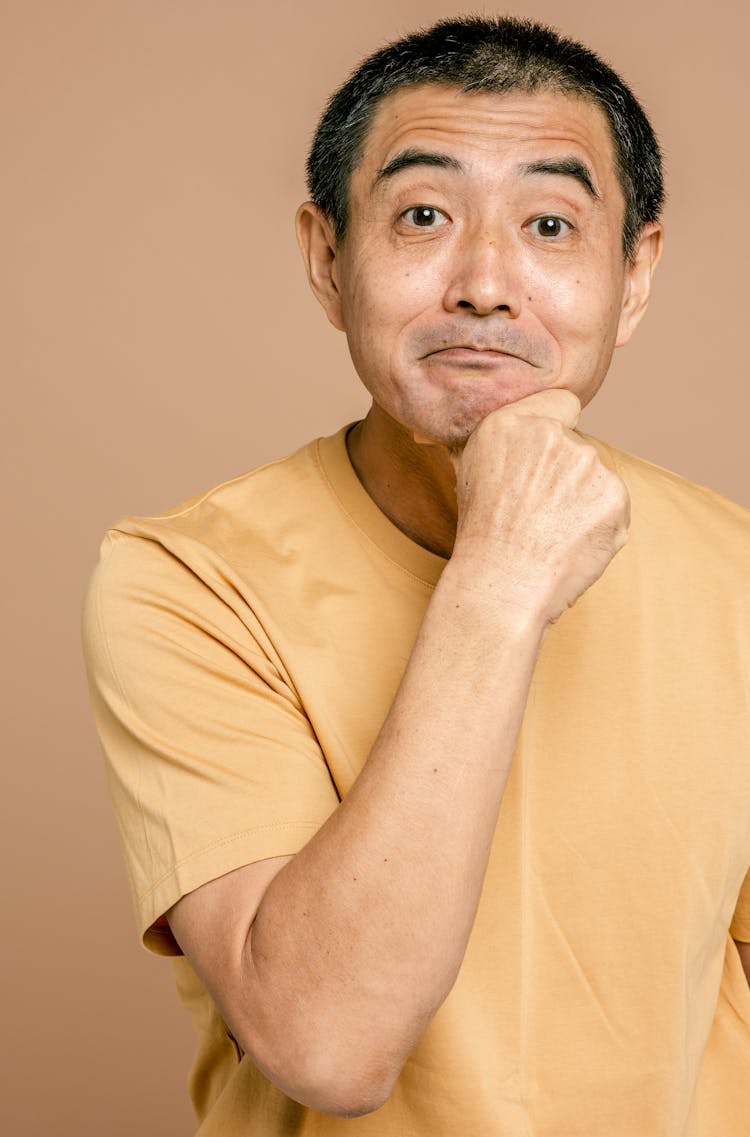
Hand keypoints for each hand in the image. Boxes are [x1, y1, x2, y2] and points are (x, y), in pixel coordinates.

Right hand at [449, 389, 629, 624]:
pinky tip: (570, 542)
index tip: (547, 455)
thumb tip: (498, 435)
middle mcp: (553, 435)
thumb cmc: (480, 536)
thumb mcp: (468, 474)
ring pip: (595, 477)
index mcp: (511, 423)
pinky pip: (612, 504)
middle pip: (577, 445)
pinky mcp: (615, 496)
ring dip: (582, 499)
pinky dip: (599, 523)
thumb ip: (496, 443)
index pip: (562, 402)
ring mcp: (588, 465)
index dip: (558, 427)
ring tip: (551, 532)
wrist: (502, 584)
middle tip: (539, 510)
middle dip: (565, 473)